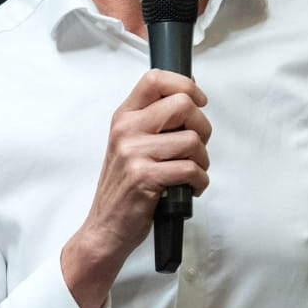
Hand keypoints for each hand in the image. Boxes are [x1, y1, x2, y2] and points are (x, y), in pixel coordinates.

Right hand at [60, 69, 209, 307]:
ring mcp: (133, 153)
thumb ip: (154, 122)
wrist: (105, 228)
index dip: (185, 85)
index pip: (155, 79)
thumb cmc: (125, 188)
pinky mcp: (144, 177)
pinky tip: (188, 188)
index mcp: (124, 117)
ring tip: (190, 174)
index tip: (198, 101)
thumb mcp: (129, 145)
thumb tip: (191, 100)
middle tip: (196, 147)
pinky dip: (199, 182)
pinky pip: (190, 169)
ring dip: (202, 161)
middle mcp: (126, 130)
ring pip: (192, 141)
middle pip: (183, 106)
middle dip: (202, 128)